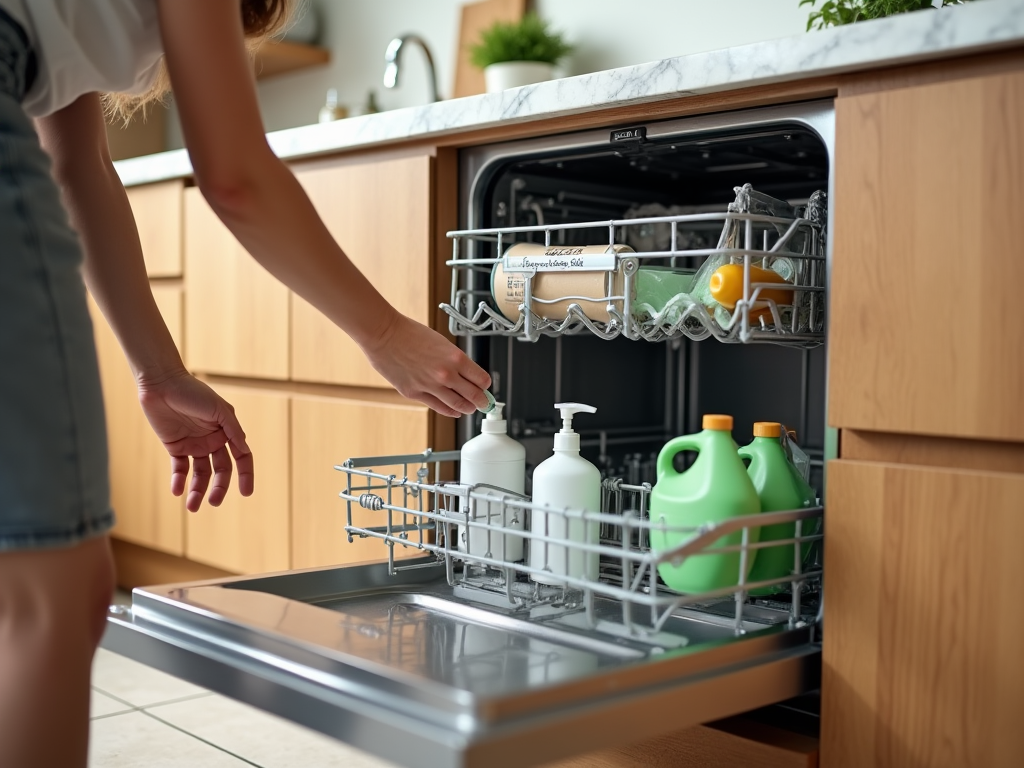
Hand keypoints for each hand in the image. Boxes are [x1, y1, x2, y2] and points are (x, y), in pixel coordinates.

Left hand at [136, 370, 252, 511]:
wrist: (161, 383)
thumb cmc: (193, 392)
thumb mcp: (218, 409)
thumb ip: (233, 430)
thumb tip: (246, 451)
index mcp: (227, 432)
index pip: (241, 457)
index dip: (246, 475)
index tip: (246, 493)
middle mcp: (213, 441)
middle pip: (220, 471)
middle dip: (218, 488)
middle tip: (213, 502)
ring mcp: (194, 445)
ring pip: (200, 474)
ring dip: (197, 490)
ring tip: (192, 506)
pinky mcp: (175, 446)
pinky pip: (180, 469)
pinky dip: (179, 481)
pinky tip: (178, 491)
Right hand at [362, 313, 490, 416]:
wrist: (384, 334)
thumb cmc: (410, 333)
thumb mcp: (441, 343)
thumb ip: (454, 360)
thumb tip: (466, 375)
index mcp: (456, 358)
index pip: (482, 380)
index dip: (486, 385)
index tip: (485, 387)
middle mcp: (446, 374)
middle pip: (473, 396)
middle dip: (481, 402)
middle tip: (484, 403)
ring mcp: (430, 386)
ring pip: (458, 405)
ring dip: (467, 408)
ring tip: (470, 408)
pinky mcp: (415, 393)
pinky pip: (438, 407)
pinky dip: (449, 410)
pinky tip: (454, 411)